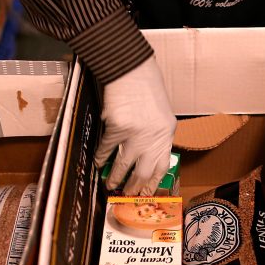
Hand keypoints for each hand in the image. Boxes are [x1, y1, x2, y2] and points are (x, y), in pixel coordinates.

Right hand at [94, 56, 176, 195]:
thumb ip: (156, 134)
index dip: (153, 182)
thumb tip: (145, 154)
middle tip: (127, 195)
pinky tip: (98, 164)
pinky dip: (101, 158)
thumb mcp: (160, 113)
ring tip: (109, 185)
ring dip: (115, 177)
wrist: (131, 70)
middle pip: (143, 171)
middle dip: (134, 187)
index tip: (146, 193)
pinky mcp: (117, 128)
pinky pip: (106, 149)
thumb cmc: (146, 87)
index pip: (162, 166)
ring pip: (124, 165)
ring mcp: (135, 134)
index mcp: (167, 133)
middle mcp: (153, 138)